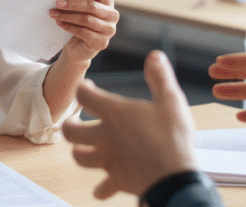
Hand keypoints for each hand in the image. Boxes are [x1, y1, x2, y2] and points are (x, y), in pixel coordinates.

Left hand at [50, 0, 118, 63]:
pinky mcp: (102, 42)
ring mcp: (109, 30)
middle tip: (58, 3)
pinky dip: (69, 27)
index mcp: (108, 3)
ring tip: (54, 14)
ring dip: (68, 16)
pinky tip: (60, 23)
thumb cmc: (79, 25)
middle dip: (73, 4)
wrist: (79, 48)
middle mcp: (112, 16)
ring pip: (87, 20)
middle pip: (92, 6)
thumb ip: (79, 1)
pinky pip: (84, 32)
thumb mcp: (80, 11)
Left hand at [63, 51, 196, 198]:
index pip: (84, 95)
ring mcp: (108, 160)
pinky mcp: (117, 179)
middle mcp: (105, 136)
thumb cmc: (173, 137)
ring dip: (79, 152)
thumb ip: (160, 77)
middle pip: (71, 131)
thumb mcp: (171, 100)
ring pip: (79, 157)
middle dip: (70, 124)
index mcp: (115, 113)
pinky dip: (101, 188)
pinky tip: (101, 189)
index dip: (82, 88)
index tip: (88, 86)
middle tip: (77, 120)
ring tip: (84, 147)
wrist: (175, 177)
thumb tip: (154, 56)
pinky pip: (102, 187)